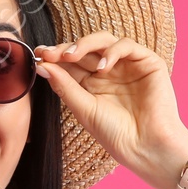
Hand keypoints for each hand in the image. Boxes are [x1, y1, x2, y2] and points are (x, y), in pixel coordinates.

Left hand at [34, 32, 187, 188]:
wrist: (146, 147)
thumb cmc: (116, 134)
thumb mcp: (84, 109)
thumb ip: (64, 85)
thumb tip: (42, 65)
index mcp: (92, 83)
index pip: (71, 62)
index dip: (55, 56)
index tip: (39, 54)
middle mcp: (109, 72)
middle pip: (85, 49)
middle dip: (66, 48)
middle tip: (51, 53)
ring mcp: (128, 65)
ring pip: (104, 40)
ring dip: (85, 44)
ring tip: (72, 55)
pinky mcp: (148, 63)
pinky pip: (127, 45)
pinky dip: (113, 51)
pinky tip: (103, 67)